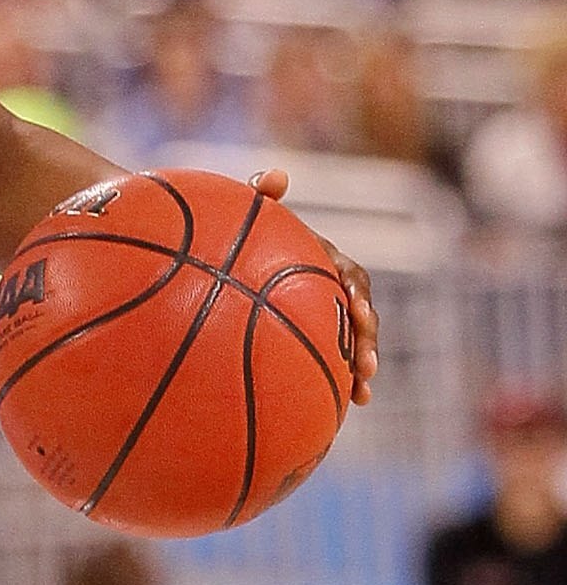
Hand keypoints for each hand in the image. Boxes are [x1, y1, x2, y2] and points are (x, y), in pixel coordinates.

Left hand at [252, 167, 377, 406]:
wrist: (216, 267)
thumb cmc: (232, 236)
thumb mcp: (244, 215)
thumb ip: (258, 195)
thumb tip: (277, 174)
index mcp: (320, 259)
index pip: (349, 275)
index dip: (357, 293)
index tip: (356, 311)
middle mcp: (327, 287)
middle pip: (359, 315)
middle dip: (368, 340)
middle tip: (366, 365)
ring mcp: (321, 313)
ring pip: (351, 341)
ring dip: (361, 365)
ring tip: (361, 393)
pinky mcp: (311, 335)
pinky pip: (329, 360)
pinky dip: (337, 382)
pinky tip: (339, 410)